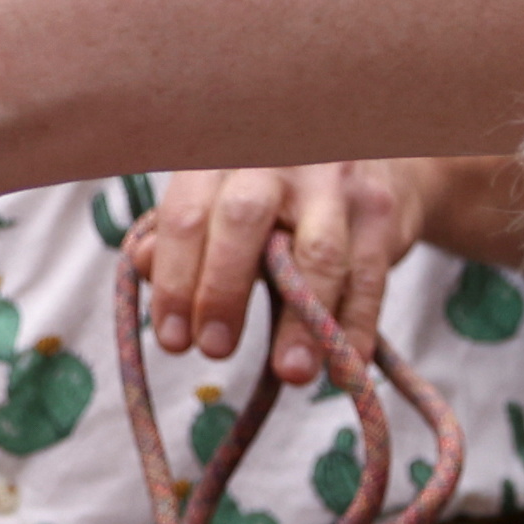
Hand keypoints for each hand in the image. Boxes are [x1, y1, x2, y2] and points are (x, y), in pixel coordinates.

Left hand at [135, 165, 434, 378]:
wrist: (369, 150)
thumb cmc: (277, 190)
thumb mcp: (222, 200)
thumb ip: (183, 233)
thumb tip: (143, 264)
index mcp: (222, 154)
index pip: (187, 214)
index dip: (175, 281)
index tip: (174, 340)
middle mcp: (276, 156)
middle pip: (243, 220)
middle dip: (224, 290)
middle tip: (215, 351)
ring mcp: (334, 179)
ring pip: (317, 253)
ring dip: (302, 321)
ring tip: (290, 373)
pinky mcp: (380, 209)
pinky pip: (368, 277)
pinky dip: (356, 327)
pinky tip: (345, 368)